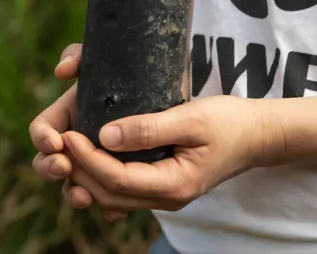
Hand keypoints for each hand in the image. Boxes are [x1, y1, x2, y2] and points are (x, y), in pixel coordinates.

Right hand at [30, 43, 130, 221]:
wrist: (178, 89)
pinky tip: (117, 211)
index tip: (57, 142)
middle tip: (64, 167)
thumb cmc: (143, 69)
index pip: (42, 130)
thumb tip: (62, 72)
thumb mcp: (114, 57)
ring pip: (75, 183)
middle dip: (50, 168)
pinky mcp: (121, 173)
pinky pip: (107, 198)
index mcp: (70, 112)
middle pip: (48, 161)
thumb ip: (83, 57)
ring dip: (74, 192)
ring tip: (85, 197)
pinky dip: (107, 206)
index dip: (43, 138)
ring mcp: (97, 157)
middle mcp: (79, 136)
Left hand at [61, 94, 274, 213]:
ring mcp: (164, 195)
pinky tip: (89, 154)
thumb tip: (105, 134)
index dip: (87, 158)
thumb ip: (149, 127)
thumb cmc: (228, 122)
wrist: (258, 135)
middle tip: (58, 141)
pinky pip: (124, 190)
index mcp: (174, 184)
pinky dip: (101, 175)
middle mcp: (167, 198)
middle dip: (79, 170)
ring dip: (86, 175)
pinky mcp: (162, 185)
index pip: (117, 179)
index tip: (67, 134)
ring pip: (113, 196)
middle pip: (109, 194)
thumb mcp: (191, 118)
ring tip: (67, 147)